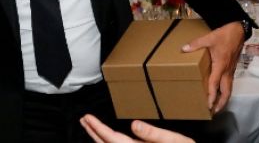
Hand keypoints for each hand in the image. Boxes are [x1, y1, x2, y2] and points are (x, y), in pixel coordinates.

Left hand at [79, 115, 193, 142]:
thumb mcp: (174, 141)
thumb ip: (153, 134)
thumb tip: (134, 124)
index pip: (112, 139)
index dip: (97, 128)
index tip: (87, 118)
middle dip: (93, 133)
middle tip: (84, 120)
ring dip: (99, 139)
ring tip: (91, 128)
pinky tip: (107, 140)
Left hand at [181, 21, 243, 112]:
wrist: (238, 30)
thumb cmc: (225, 35)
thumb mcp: (209, 38)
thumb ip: (196, 44)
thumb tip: (184, 49)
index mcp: (221, 65)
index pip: (215, 84)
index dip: (211, 95)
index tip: (209, 105)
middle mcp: (227, 70)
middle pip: (226, 91)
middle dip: (221, 103)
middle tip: (214, 111)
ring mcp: (231, 70)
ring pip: (229, 88)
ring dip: (224, 98)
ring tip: (217, 106)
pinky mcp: (232, 68)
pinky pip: (229, 83)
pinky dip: (225, 90)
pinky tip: (220, 91)